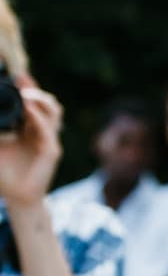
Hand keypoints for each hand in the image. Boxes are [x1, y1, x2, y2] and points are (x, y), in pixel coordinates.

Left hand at [0, 86, 62, 208]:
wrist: (16, 199)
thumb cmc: (6, 175)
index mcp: (29, 129)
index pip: (33, 103)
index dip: (27, 88)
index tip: (14, 76)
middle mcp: (42, 132)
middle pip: (46, 102)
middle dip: (33, 89)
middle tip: (20, 78)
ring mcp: (49, 140)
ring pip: (53, 111)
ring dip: (40, 99)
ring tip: (25, 92)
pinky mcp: (51, 152)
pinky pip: (47, 130)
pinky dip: (38, 118)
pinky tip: (27, 108)